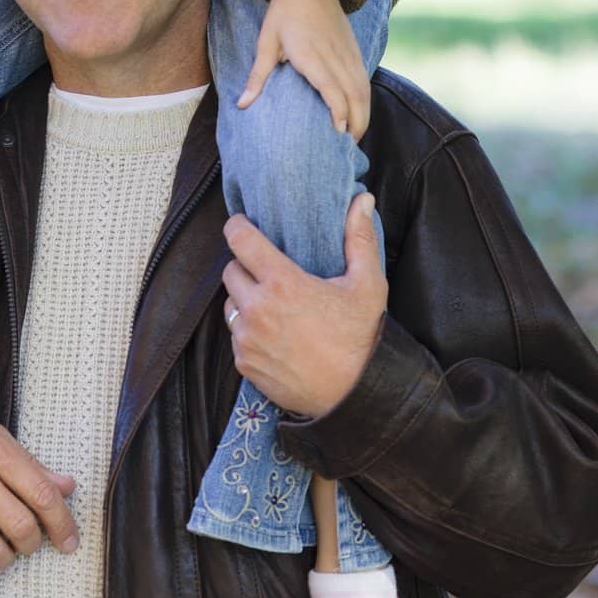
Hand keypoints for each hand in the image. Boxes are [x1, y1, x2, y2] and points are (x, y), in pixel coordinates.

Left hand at [221, 197, 386, 417]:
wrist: (354, 399)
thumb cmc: (361, 339)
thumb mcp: (368, 285)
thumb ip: (360, 237)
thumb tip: (362, 198)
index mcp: (282, 282)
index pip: (238, 239)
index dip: (238, 227)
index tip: (244, 225)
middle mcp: (257, 309)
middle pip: (229, 270)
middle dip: (245, 267)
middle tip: (268, 272)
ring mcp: (247, 339)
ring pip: (230, 304)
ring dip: (244, 299)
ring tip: (271, 304)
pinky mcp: (244, 364)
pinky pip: (234, 336)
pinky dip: (247, 331)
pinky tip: (273, 334)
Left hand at [238, 0, 370, 138]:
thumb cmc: (284, 12)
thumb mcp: (266, 40)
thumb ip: (258, 74)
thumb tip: (242, 104)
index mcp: (311, 55)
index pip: (332, 88)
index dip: (339, 113)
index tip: (339, 134)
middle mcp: (334, 56)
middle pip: (354, 95)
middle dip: (356, 123)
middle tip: (347, 148)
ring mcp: (348, 53)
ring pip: (363, 89)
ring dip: (363, 115)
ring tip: (354, 138)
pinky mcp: (354, 50)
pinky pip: (364, 79)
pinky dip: (365, 100)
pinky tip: (359, 114)